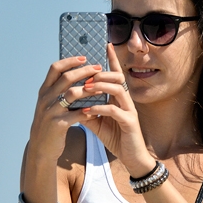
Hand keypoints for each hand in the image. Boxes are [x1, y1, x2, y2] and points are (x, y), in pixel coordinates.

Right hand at [27, 56, 102, 164]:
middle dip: (84, 71)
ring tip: (102, 86)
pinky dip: (88, 110)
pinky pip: (76, 114)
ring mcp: (50, 111)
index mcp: (44, 91)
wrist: (40, 148)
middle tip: (98, 68)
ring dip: (89, 88)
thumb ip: (57, 91)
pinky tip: (97, 109)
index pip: (55, 68)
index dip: (69, 60)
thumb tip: (74, 75)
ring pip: (72, 94)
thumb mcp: (48, 105)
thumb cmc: (49, 124)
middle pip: (66, 78)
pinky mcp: (57, 124)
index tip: (83, 57)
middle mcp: (45, 99)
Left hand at [80, 44, 156, 176]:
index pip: (115, 74)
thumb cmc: (115, 137)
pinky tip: (89, 110)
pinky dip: (101, 109)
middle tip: (85, 74)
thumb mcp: (97, 122)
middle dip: (100, 73)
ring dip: (101, 87)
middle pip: (117, 77)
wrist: (131, 157)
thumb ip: (86, 109)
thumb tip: (71, 100)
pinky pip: (116, 111)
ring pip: (118, 90)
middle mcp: (126, 100)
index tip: (106, 44)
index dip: (112, 59)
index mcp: (118, 98)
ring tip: (86, 88)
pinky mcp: (129, 123)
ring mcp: (129, 110)